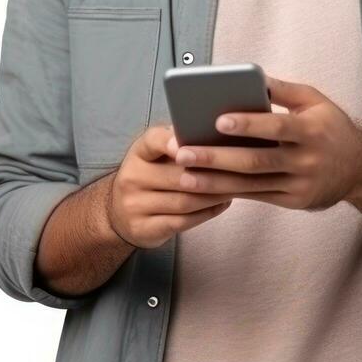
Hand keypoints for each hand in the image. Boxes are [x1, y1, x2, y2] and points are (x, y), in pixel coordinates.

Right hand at [106, 123, 234, 249]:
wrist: (120, 213)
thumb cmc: (151, 175)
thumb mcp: (156, 154)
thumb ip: (179, 143)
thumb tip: (220, 131)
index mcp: (138, 153)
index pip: (152, 141)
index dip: (170, 142)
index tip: (188, 144)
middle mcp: (132, 177)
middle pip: (178, 176)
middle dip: (212, 173)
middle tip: (242, 168)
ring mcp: (135, 206)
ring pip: (184, 201)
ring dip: (215, 194)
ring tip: (238, 186)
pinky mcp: (144, 229)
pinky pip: (182, 222)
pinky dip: (207, 213)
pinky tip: (224, 203)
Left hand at [164, 74, 361, 211]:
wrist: (361, 168)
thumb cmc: (331, 126)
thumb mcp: (315, 100)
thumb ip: (284, 89)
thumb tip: (251, 76)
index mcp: (312, 130)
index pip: (277, 126)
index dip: (249, 125)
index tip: (218, 120)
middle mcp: (307, 160)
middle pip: (257, 160)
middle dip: (217, 157)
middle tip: (184, 151)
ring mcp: (300, 185)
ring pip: (252, 184)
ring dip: (215, 181)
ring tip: (184, 174)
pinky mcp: (293, 202)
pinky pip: (256, 198)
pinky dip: (229, 192)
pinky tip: (204, 188)